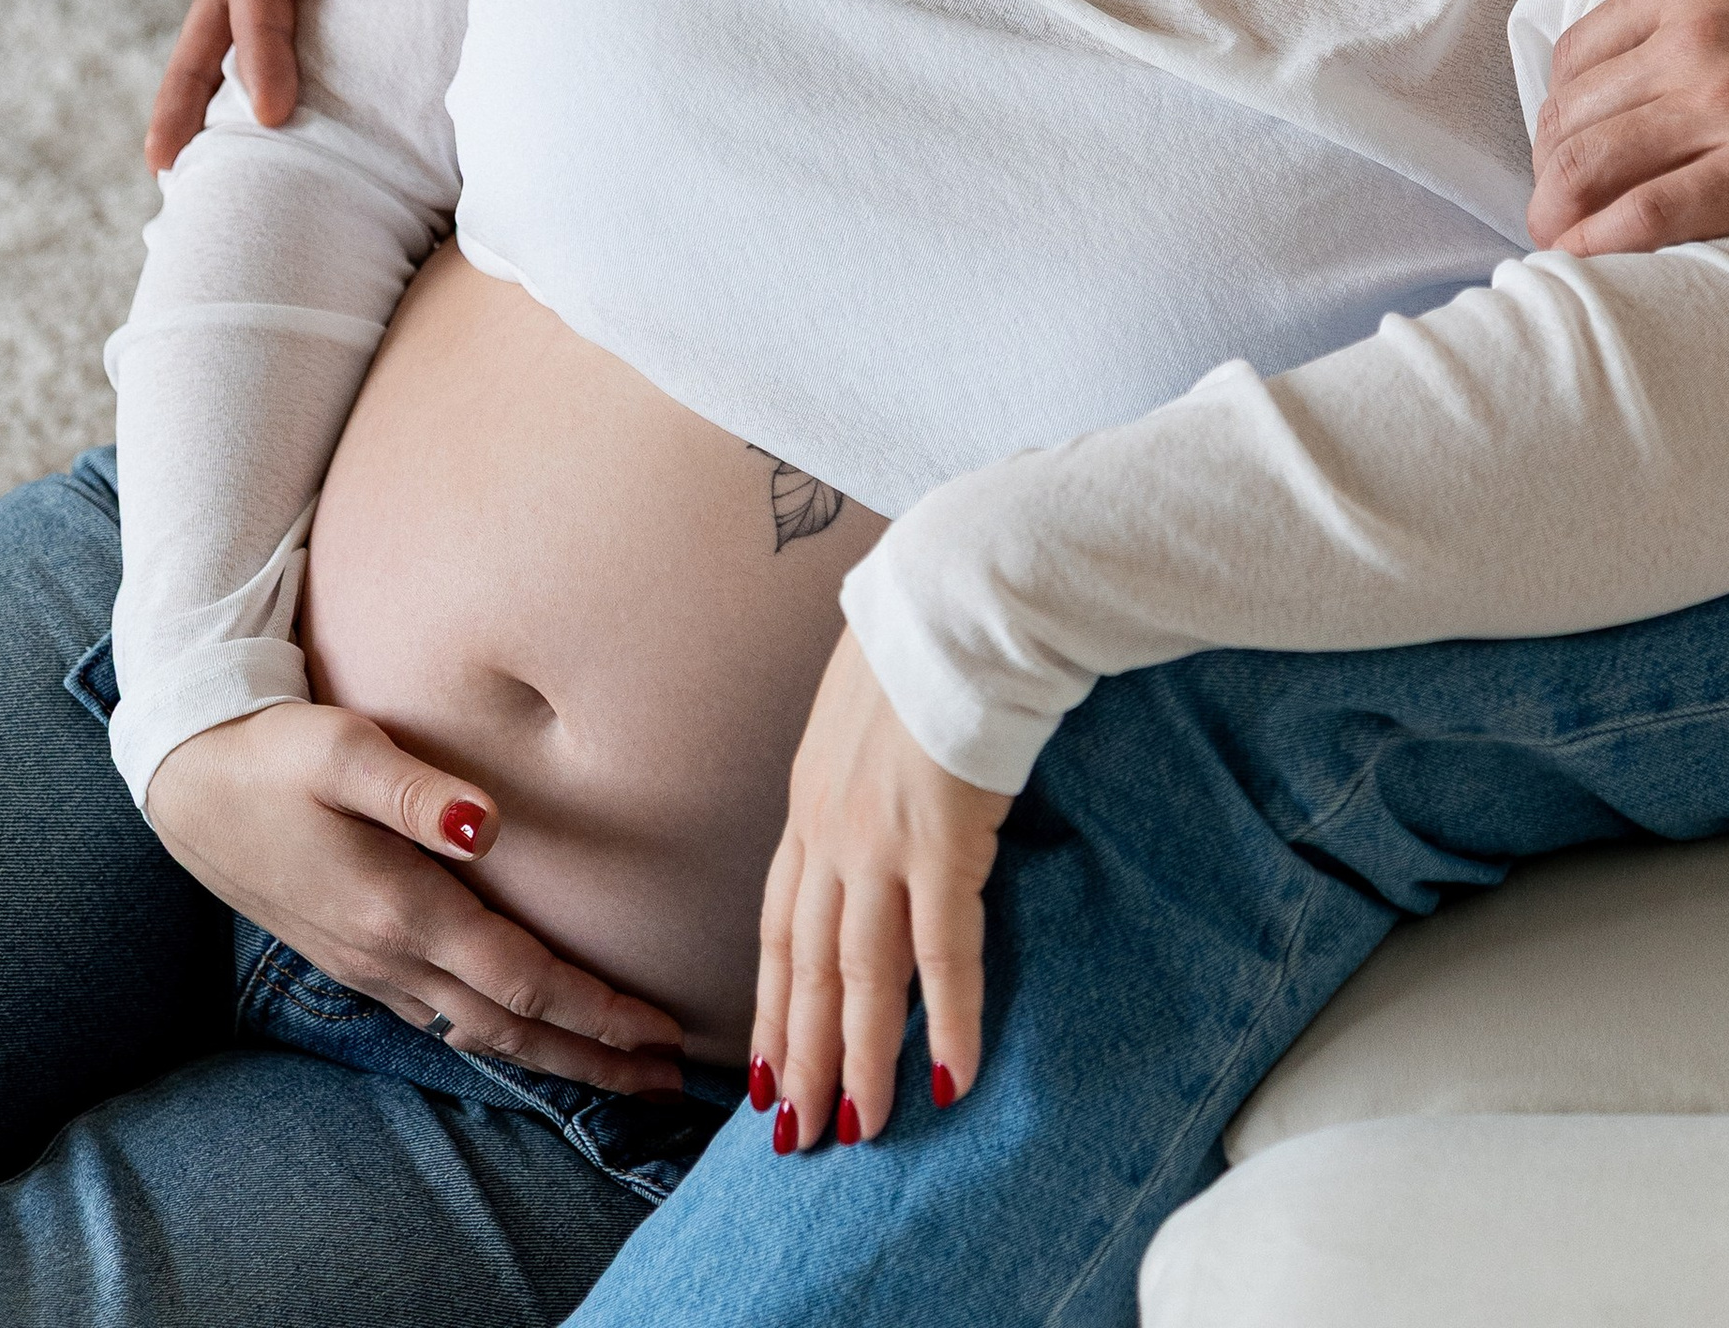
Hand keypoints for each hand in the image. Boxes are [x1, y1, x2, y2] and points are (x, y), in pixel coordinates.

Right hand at [147, 702, 685, 1091]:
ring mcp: (368, 966)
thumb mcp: (343, 749)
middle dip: (596, 1058)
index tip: (662, 1031)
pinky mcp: (353, 958)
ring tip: (622, 1071)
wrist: (187, 783)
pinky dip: (500, 1038)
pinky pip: (442, 1019)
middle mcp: (388, 955)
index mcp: (400, 910)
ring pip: (478, 1033)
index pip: (521, 980)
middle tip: (672, 1081)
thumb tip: (483, 826)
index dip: (596, 1012)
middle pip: (511, 1028)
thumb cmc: (274, 753)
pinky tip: (526, 1037)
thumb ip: (416, 791)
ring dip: (554, 1056)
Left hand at [749, 628, 1006, 1148]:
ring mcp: (881, 840)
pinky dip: (945, 1018)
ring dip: (859, 1061)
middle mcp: (830, 831)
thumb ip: (861, 765)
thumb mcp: (866, 704)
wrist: (963, 594)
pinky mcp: (943, 838)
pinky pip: (942, 951)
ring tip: (861, 1129)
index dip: (770, 1006)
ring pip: (859, 976)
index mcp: (808, 800)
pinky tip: (952, 1073)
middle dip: (800, 1057)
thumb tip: (880, 795)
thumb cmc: (929, 634)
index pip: (776, 926)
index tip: (766, 1072)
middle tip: (798, 1135)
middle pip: (804, 967)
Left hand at [1529, 0, 1728, 253]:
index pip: (1584, 48)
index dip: (1566, 98)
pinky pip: (1656, 215)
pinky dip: (1606, 243)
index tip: (1576, 130)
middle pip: (1577, 113)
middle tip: (1564, 195)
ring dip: (1562, 208)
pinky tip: (1585, 262)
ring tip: (1560, 238)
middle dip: (1555, 160)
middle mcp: (1699, 41)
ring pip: (1598, 166)